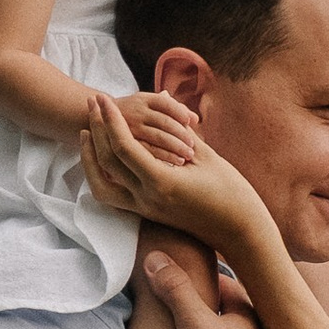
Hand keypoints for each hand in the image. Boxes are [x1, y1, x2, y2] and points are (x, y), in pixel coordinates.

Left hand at [83, 91, 271, 261]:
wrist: (240, 232)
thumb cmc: (231, 192)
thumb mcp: (206, 155)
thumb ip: (178, 126)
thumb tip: (162, 95)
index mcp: (162, 182)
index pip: (123, 147)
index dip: (111, 119)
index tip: (104, 99)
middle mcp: (147, 198)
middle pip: (106, 162)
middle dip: (96, 130)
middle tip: (93, 105)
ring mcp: (145, 209)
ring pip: (101, 184)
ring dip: (90, 156)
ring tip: (88, 132)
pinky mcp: (147, 213)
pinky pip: (113, 193)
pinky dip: (102, 173)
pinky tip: (104, 155)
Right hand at [116, 88, 200, 165]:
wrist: (97, 118)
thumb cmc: (133, 115)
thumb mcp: (148, 106)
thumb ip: (173, 110)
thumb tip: (195, 119)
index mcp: (144, 99)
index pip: (166, 103)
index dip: (180, 112)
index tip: (191, 123)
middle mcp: (136, 110)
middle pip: (164, 121)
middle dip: (181, 134)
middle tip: (193, 146)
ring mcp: (130, 126)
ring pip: (157, 137)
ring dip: (176, 146)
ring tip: (188, 155)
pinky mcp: (126, 143)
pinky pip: (148, 151)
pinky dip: (164, 157)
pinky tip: (176, 163)